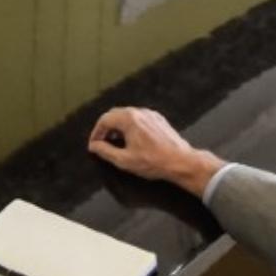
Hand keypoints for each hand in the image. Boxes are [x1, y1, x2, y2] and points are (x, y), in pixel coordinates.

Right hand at [88, 107, 224, 198]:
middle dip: (106, 128)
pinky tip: (132, 140)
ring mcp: (151, 115)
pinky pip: (139, 119)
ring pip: (127, 116)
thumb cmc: (155, 162)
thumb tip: (95, 146)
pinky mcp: (159, 120)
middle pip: (115, 115)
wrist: (181, 162)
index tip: (94, 144)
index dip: (96, 133)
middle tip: (101, 142)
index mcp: (129, 119)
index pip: (104, 120)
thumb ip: (105, 151)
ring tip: (115, 143)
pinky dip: (131, 127)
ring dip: (118, 127)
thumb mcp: (124, 160)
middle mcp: (140, 113)